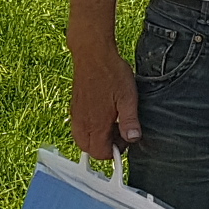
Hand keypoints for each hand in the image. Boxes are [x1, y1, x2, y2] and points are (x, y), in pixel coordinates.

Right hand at [69, 40, 139, 160]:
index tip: (126, 138)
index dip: (116, 151)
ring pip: (83, 140)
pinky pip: (79, 128)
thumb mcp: (128, 98)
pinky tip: (103, 115)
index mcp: (96, 124)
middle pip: (90, 150)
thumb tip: (133, 138)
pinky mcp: (75, 108)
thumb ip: (130, 121)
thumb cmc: (111, 73)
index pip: (101, 154)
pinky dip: (90, 129)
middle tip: (120, 131)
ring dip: (97, 138)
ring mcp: (76, 116)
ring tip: (113, 122)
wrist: (93, 55)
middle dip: (105, 147)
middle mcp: (83, 123)